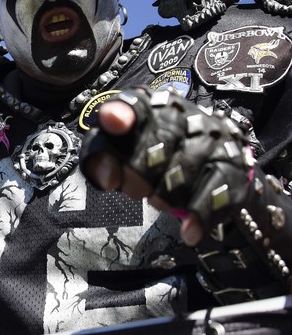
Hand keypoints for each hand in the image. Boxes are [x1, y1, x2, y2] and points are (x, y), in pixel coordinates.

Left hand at [82, 99, 203, 244]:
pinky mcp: (233, 165)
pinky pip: (216, 194)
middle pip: (158, 142)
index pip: (135, 103)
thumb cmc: (148, 156)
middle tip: (134, 188)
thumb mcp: (117, 151)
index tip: (114, 122)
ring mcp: (213, 138)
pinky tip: (189, 231)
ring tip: (157, 199)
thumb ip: (100, 158)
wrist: (204, 163)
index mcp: (150, 105)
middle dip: (138, 173)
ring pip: (184, 172)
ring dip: (164, 196)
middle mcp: (185, 114)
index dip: (122, 112)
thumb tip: (106, 177)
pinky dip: (199, 216)